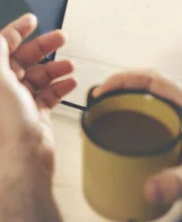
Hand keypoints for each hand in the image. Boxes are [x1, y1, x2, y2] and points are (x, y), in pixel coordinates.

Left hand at [0, 14, 76, 172]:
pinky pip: (49, 94)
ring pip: (39, 76)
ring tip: (68, 64)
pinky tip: (69, 83)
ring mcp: (21, 102)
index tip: (31, 20)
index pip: (3, 46)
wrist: (23, 159)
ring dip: (54, 67)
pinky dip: (60, 86)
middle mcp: (5, 88)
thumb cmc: (8, 126)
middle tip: (61, 37)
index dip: (16, 30)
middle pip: (24, 59)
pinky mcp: (36, 115)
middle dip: (42, 46)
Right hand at [93, 72, 181, 205]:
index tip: (102, 92)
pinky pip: (147, 115)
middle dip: (116, 89)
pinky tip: (120, 130)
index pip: (149, 79)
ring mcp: (174, 118)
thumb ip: (176, 180)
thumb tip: (149, 191)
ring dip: (121, 102)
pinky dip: (130, 117)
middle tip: (97, 103)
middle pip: (142, 86)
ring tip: (102, 114)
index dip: (121, 80)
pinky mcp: (171, 132)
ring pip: (144, 100)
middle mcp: (178, 108)